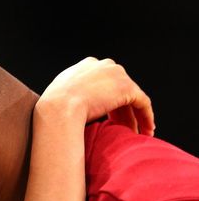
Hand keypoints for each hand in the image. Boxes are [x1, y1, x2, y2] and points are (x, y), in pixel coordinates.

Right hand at [37, 56, 154, 135]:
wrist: (59, 108)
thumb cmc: (52, 110)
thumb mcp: (57, 98)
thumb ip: (68, 98)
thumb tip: (70, 113)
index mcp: (87, 66)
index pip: (104, 84)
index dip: (108, 102)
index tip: (109, 119)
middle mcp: (104, 65)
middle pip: (119, 89)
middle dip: (122, 111)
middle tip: (124, 130)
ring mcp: (117, 74)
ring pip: (132, 97)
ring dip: (136, 117)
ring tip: (138, 134)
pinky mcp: (127, 87)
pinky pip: (142, 103)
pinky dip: (146, 117)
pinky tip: (147, 131)